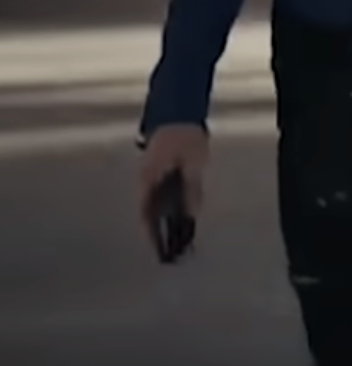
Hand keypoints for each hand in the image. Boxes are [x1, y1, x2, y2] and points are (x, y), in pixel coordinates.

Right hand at [137, 123, 208, 246]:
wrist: (178, 114)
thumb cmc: (184, 137)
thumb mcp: (193, 163)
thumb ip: (192, 189)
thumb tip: (192, 214)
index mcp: (148, 180)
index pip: (145, 214)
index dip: (150, 234)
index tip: (157, 251)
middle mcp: (146, 182)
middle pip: (150, 214)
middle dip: (159, 234)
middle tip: (172, 252)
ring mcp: (151, 179)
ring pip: (156, 207)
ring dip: (165, 223)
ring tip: (179, 242)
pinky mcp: (159, 175)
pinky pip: (163, 197)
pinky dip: (171, 210)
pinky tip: (183, 220)